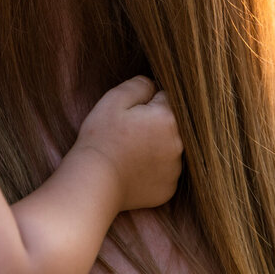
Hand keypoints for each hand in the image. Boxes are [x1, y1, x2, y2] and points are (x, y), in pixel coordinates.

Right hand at [70, 76, 181, 211]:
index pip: (165, 98)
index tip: (129, 113)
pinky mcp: (168, 189)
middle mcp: (179, 144)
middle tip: (126, 133)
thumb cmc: (102, 137)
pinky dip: (152, 169)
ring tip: (128, 152)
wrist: (95, 180)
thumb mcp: (114, 99)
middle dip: (153, 124)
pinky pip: (163, 172)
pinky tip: (132, 169)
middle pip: (170, 124)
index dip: (146, 102)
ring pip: (167, 148)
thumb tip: (153, 85)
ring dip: (154, 147)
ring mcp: (175, 169)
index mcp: (168, 118)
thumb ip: (140, 85)